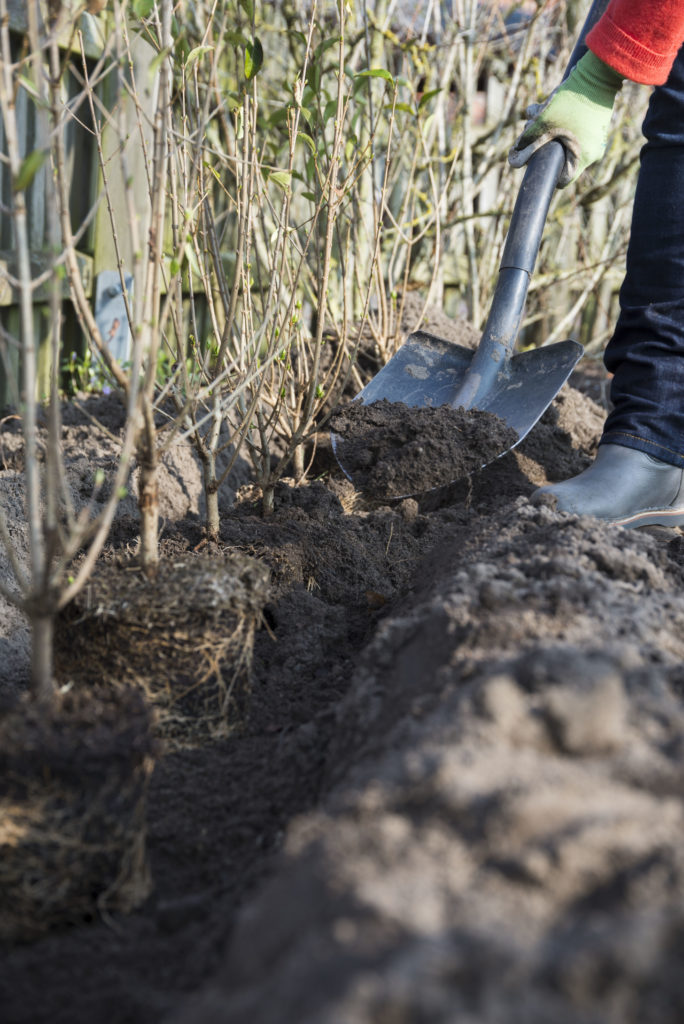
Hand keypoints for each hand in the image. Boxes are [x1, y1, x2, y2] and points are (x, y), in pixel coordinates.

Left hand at [509, 50, 623, 187]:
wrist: (600, 72)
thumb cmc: (572, 100)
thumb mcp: (543, 121)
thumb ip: (527, 141)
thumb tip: (514, 161)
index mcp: (583, 158)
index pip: (562, 180)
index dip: (545, 173)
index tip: (533, 160)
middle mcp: (593, 152)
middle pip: (560, 157)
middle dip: (541, 143)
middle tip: (530, 127)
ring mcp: (597, 138)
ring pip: (564, 140)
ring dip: (547, 127)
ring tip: (538, 109)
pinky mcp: (597, 123)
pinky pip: (574, 128)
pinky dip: (560, 119)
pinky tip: (550, 102)